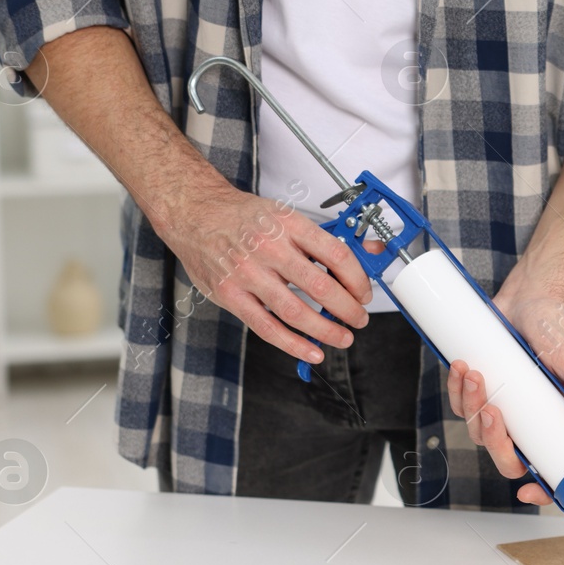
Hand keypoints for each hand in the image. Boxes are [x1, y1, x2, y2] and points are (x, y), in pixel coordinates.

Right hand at [154, 179, 372, 363]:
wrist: (195, 214)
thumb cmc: (243, 217)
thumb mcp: (286, 215)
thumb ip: (324, 239)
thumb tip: (368, 253)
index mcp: (289, 224)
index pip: (336, 256)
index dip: (358, 280)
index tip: (364, 293)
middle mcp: (269, 248)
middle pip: (320, 287)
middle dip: (348, 309)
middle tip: (359, 318)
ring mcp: (248, 274)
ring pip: (296, 312)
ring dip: (326, 330)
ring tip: (342, 336)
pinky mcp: (231, 295)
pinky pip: (267, 327)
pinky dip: (293, 344)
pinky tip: (311, 351)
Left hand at [446, 285, 563, 505]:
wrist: (532, 297)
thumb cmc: (556, 330)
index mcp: (552, 424)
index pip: (548, 469)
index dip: (541, 489)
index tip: (529, 493)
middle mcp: (526, 422)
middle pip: (506, 455)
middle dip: (494, 439)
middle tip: (493, 412)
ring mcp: (501, 406)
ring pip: (478, 429)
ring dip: (472, 407)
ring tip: (477, 375)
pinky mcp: (479, 389)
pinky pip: (460, 403)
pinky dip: (457, 389)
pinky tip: (463, 367)